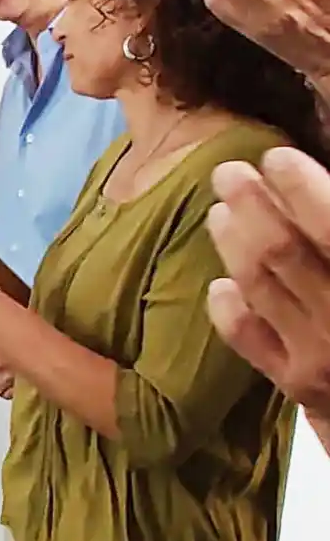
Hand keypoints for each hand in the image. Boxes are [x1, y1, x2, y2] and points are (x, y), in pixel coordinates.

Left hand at [206, 147, 329, 423]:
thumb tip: (318, 193)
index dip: (302, 187)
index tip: (277, 158)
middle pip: (282, 250)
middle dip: (250, 204)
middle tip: (228, 172)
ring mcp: (320, 355)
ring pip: (258, 284)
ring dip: (232, 241)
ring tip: (220, 212)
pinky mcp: (296, 383)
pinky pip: (247, 337)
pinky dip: (229, 307)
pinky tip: (222, 285)